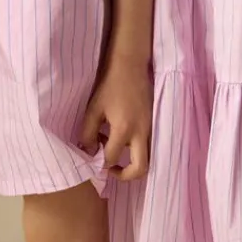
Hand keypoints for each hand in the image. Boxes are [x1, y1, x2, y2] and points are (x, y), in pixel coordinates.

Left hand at [79, 59, 151, 180]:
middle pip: (140, 168)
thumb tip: (89, 151)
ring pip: (147, 157)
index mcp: (124, 129)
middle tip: (111, 167)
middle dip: (125, 175)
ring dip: (131, 161)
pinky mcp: (153, 122)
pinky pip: (148, 145)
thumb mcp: (93, 109)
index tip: (91, 155)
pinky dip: (136, 149)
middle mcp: (141, 133)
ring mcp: (150, 128)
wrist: (130, 65)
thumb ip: (89, 133)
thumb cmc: (110, 85)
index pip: (112, 158)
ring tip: (114, 149)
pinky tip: (122, 136)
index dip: (99, 162)